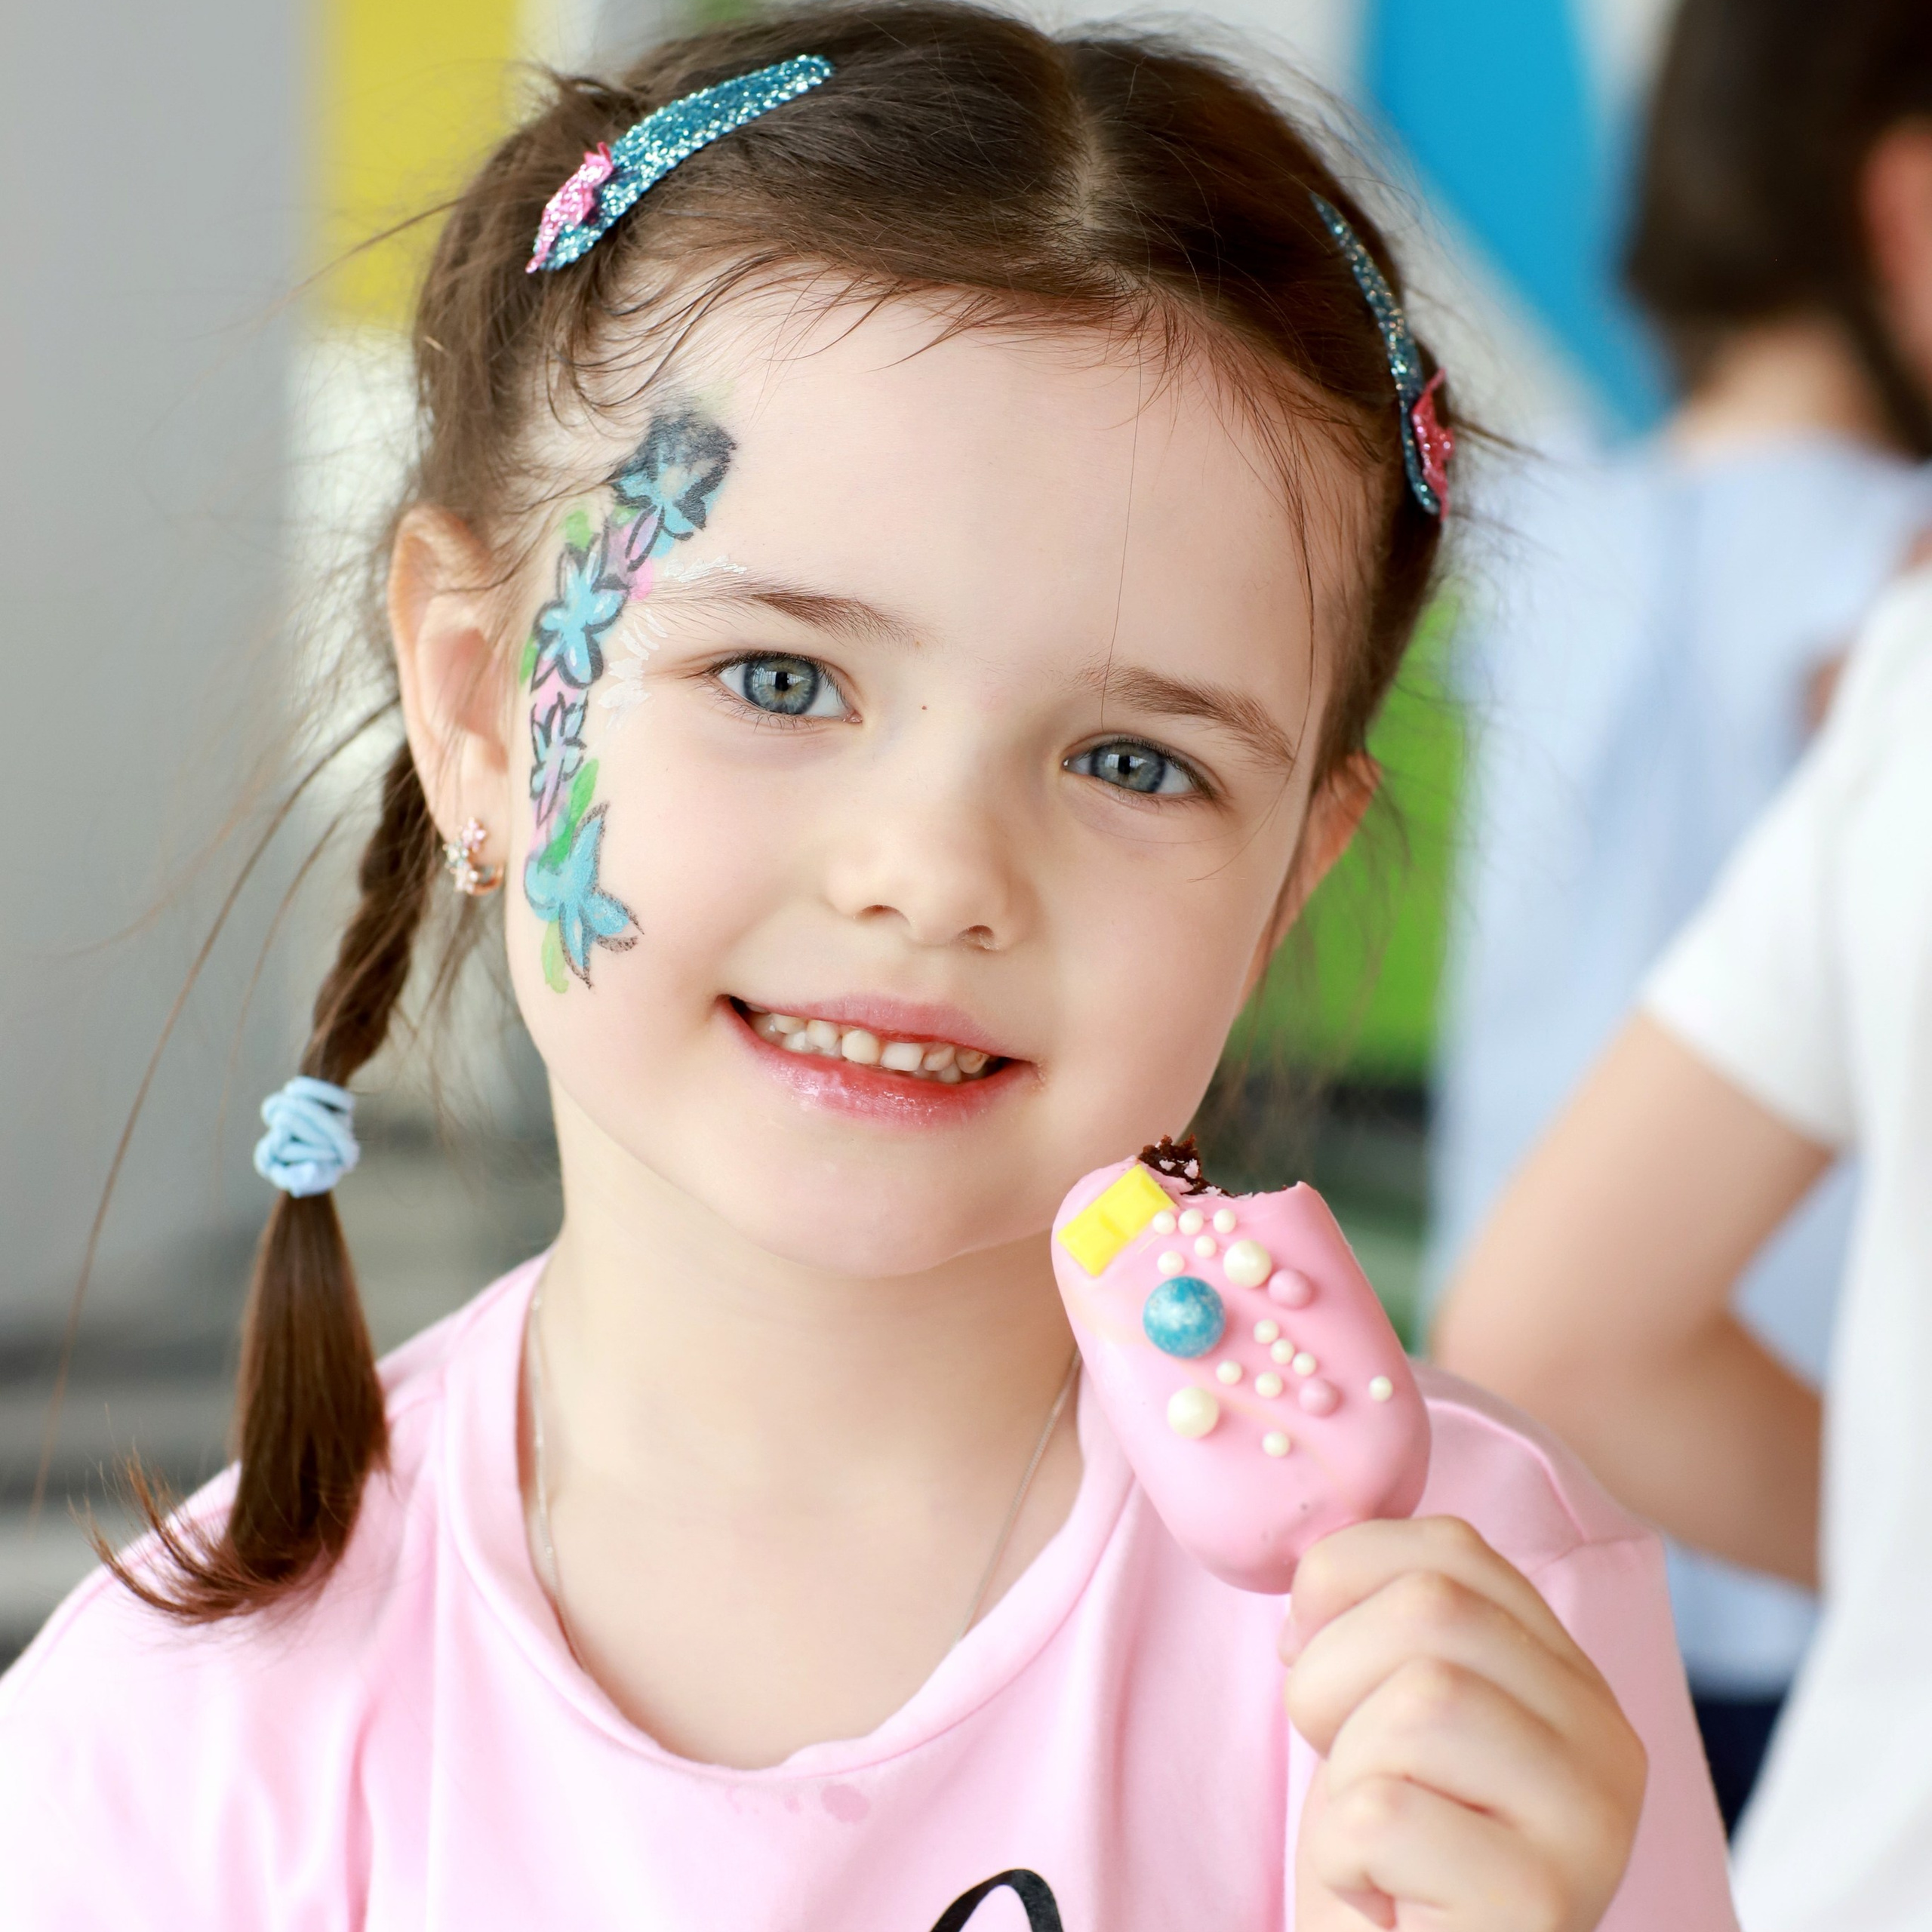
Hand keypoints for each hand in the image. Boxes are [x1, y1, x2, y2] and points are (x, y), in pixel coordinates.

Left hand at [1282, 1517, 1645, 1931]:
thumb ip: (1391, 1625)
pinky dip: (1343, 1856)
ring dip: (1347, 1771)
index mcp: (1569, 1676)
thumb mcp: (1389, 1714)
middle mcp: (1606, 1737)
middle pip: (1431, 1606)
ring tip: (1375, 1840)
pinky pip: (1382, 1815)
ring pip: (1417, 1700)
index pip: (1453, 1547)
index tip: (1310, 1648)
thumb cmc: (1390, 1861)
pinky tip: (1384, 1899)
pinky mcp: (1540, 1902)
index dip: (1345, 1578)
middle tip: (1342, 1763)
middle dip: (1330, 1673)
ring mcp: (1589, 1823)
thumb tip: (1314, 1575)